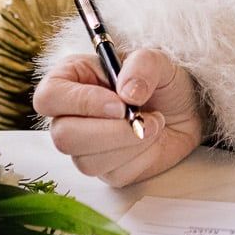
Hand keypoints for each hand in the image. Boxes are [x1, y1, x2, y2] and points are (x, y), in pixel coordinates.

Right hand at [33, 47, 204, 187]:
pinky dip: (141, 158)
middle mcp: (70, 116)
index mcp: (70, 80)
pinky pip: (114, 174)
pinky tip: (152, 141)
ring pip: (86, 161)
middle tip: (141, 118)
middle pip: (63, 137)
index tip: (119, 103)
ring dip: (129, 144)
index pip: (49, 97)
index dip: (81, 103)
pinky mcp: (106, 170)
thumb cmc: (161, 81)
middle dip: (108, 132)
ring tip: (154, 123)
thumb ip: (142, 65)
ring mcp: (85, 147)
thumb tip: (128, 93)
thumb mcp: (158, 60)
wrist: (185, 109)